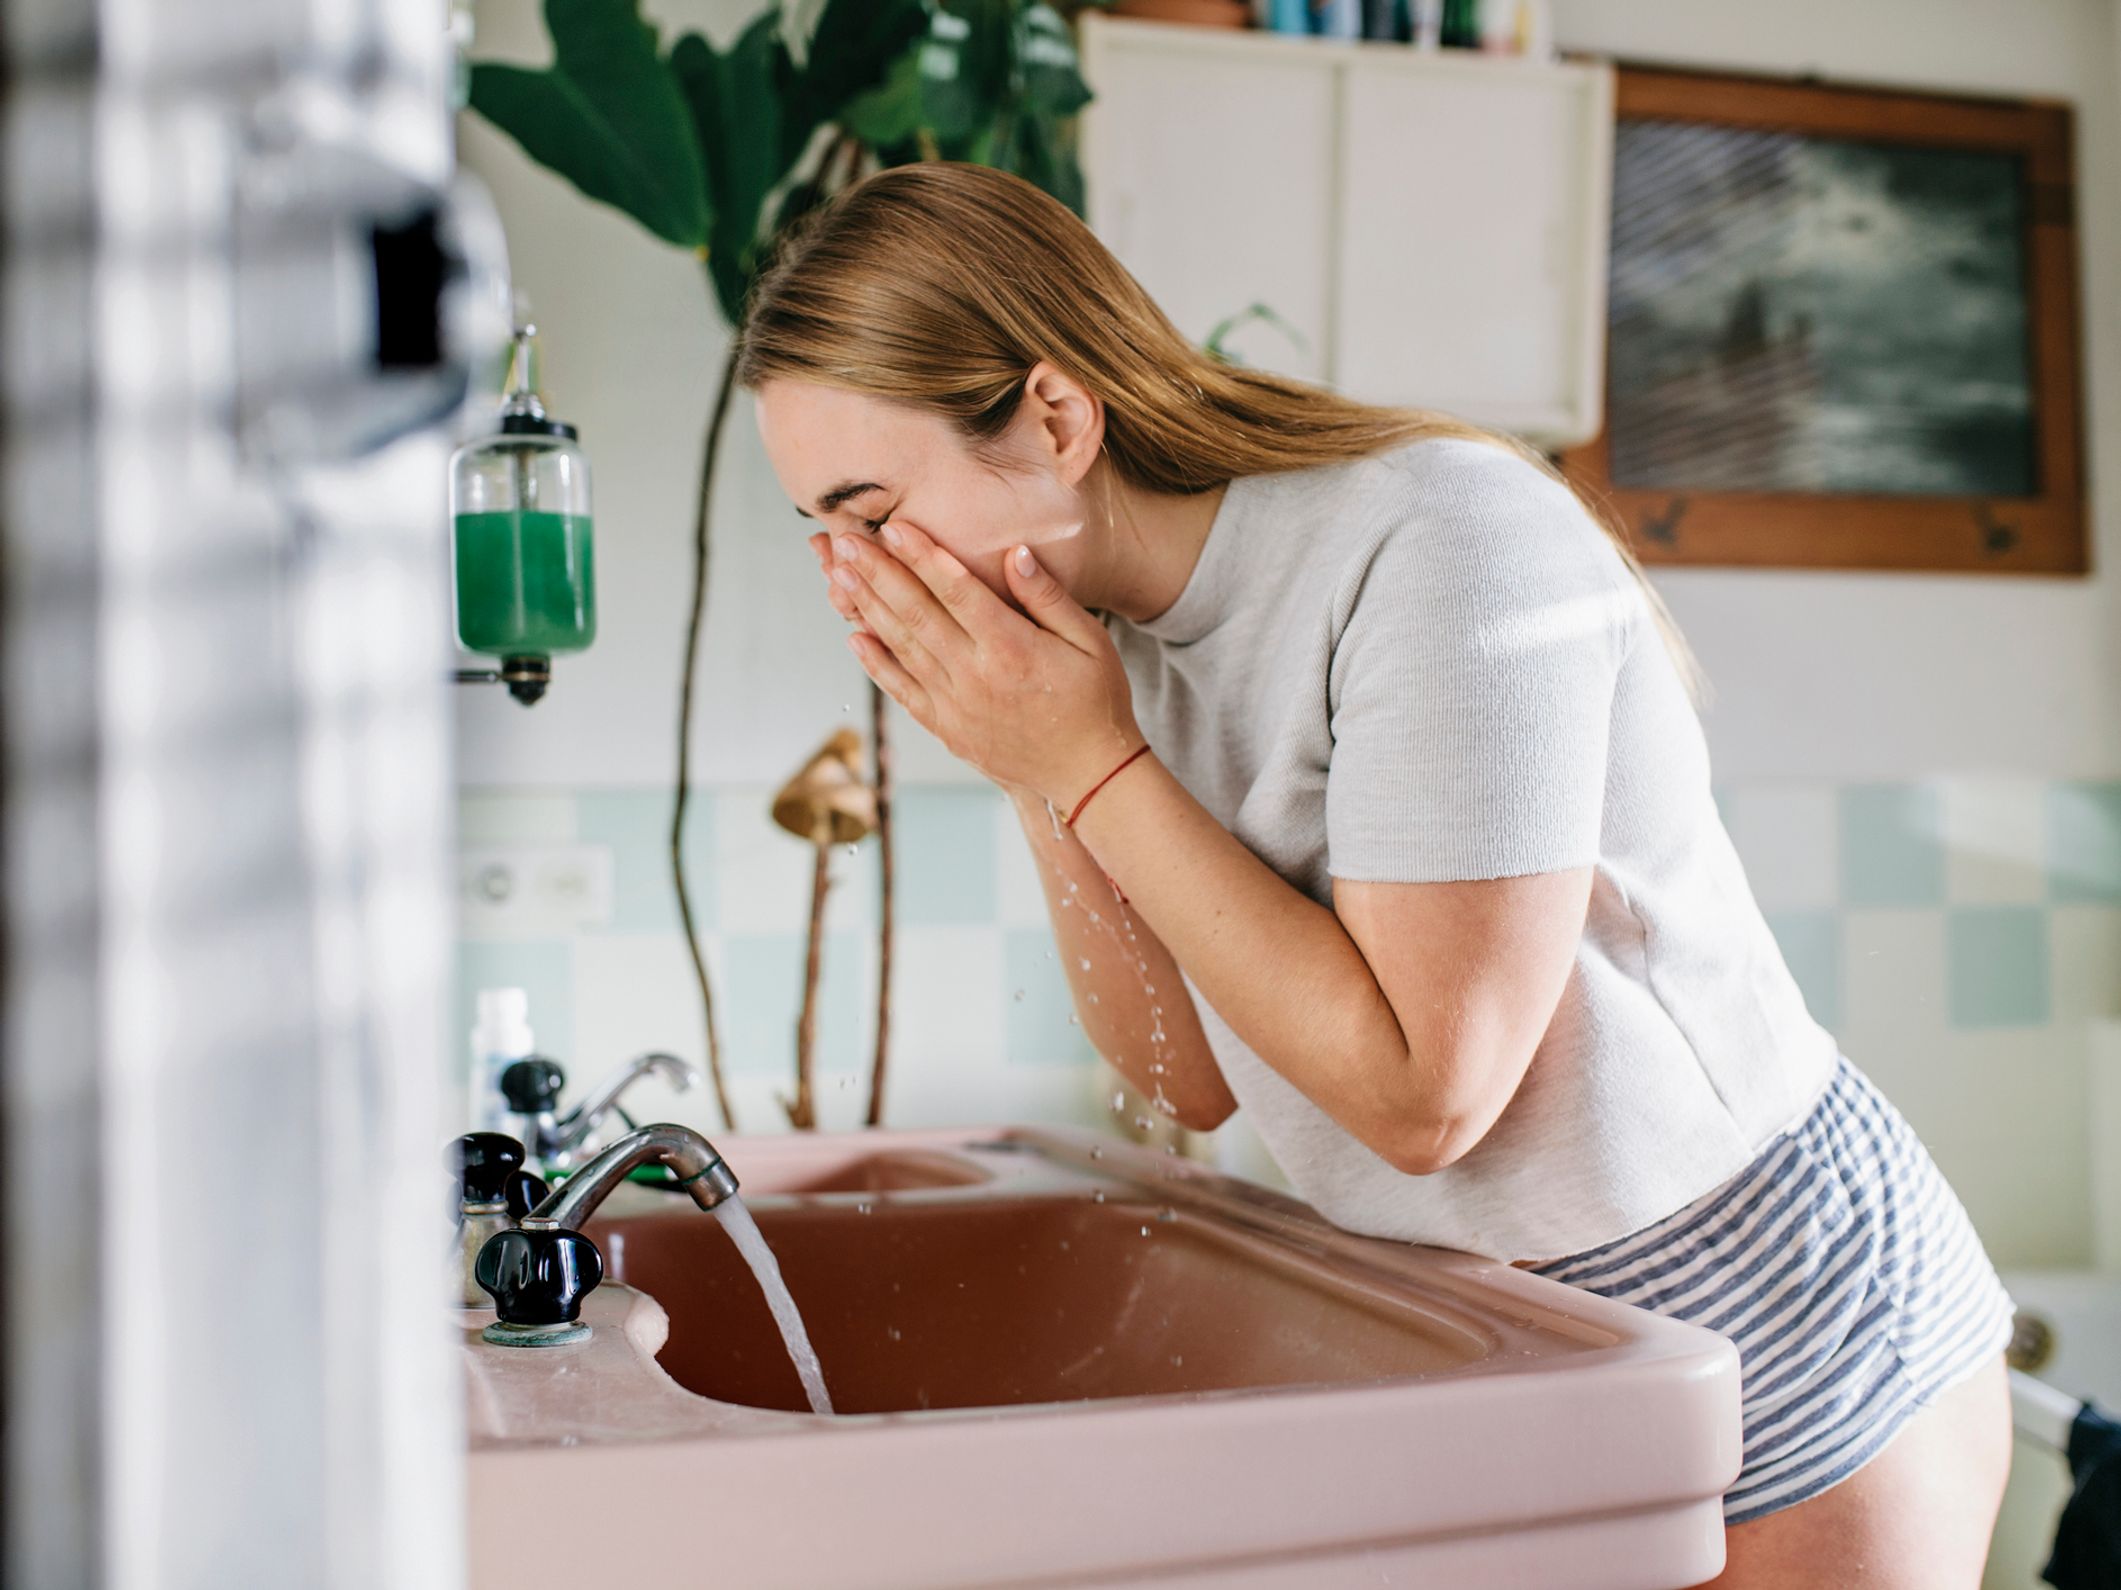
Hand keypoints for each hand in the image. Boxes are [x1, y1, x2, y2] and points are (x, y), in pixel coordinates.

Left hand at [812, 519, 1144, 810]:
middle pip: (917, 613)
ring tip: (839, 575)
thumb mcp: (1091, 640)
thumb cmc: (1096, 699)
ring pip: (903, 647)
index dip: (922, 556)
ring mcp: (956, 705)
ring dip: (868, 608)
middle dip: (878, 573)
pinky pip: (903, 691)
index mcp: (1011, 647)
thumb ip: (1048, 597)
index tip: (893, 527)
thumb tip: (1014, 552)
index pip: (957, 590)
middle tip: (846, 540)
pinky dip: (877, 664)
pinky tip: (855, 637)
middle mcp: (976, 675)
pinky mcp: (948, 728)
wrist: (1089, 773)